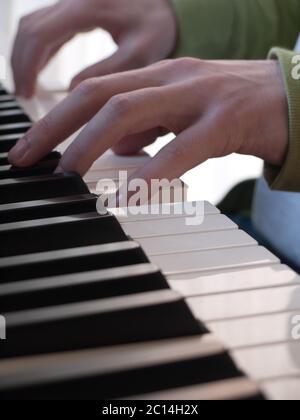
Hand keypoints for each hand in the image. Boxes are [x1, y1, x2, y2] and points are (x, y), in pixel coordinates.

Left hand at [9, 58, 287, 188]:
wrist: (291, 99)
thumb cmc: (234, 108)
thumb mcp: (183, 112)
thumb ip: (148, 125)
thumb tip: (116, 149)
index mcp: (158, 76)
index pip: (92, 90)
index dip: (54, 118)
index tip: (29, 148)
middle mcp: (170, 78)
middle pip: (97, 96)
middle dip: (54, 128)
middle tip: (26, 161)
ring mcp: (198, 95)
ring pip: (129, 110)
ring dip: (89, 145)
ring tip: (67, 176)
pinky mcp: (226, 121)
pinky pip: (181, 147)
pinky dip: (149, 173)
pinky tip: (128, 195)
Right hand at [11, 0, 176, 96]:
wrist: (167, 5)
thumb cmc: (157, 27)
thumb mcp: (138, 53)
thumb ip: (106, 71)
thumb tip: (72, 92)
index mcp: (87, 9)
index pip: (39, 35)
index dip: (27, 66)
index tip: (27, 94)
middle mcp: (74, 0)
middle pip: (29, 28)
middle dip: (20, 63)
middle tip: (24, 94)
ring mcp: (73, 2)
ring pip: (34, 25)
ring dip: (26, 55)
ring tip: (29, 86)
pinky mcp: (76, 9)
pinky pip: (46, 25)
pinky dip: (38, 49)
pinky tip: (41, 68)